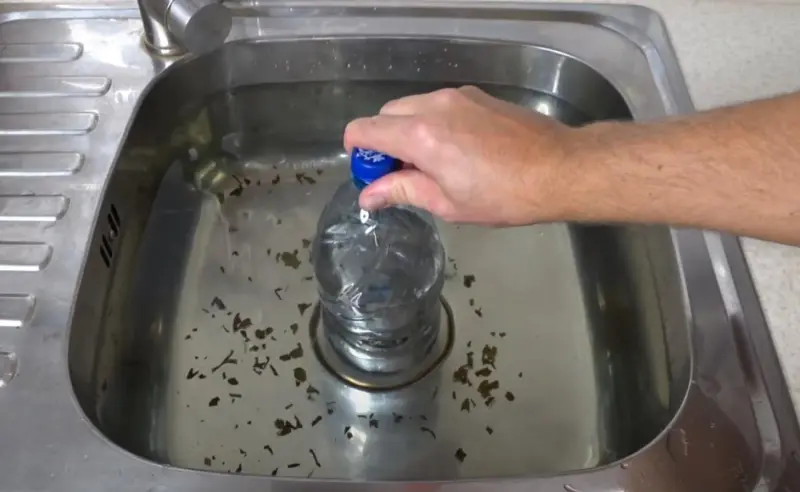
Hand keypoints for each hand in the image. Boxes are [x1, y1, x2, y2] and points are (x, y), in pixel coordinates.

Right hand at [343, 86, 584, 225]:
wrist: (559, 168)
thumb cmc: (503, 195)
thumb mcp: (447, 202)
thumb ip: (402, 191)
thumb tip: (368, 196)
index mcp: (420, 135)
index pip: (365, 130)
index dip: (356, 151)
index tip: (367, 172)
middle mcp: (434, 106)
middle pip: (386, 115)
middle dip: (383, 143)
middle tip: (400, 175)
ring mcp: (458, 96)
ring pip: (412, 107)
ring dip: (407, 131)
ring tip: (430, 165)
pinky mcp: (477, 95)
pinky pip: (438, 105)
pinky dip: (431, 123)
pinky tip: (455, 150)